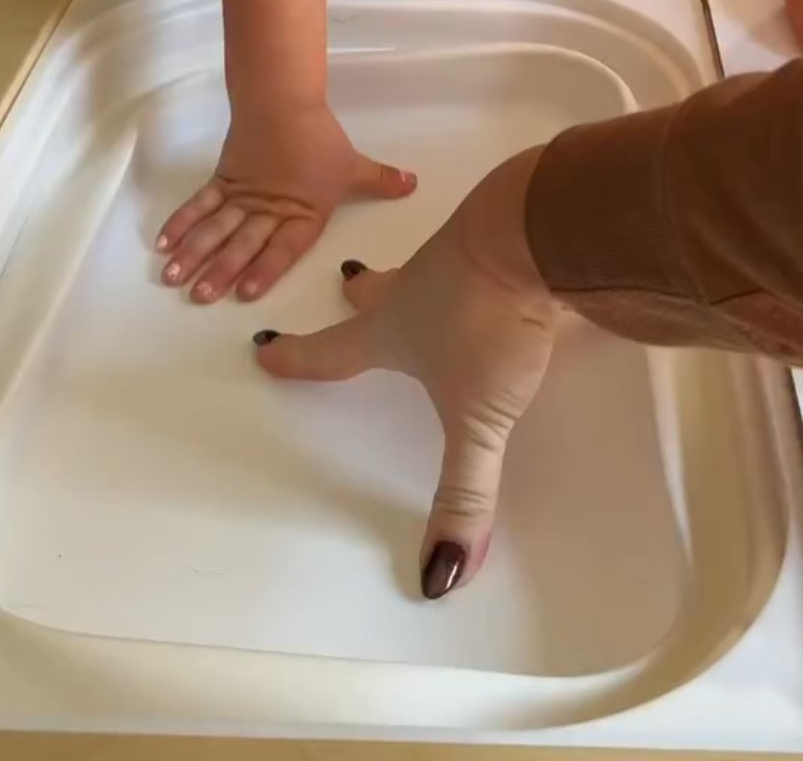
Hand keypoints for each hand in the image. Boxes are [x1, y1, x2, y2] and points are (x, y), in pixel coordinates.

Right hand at [156, 105, 416, 304]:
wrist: (283, 102)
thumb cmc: (319, 139)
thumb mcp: (353, 165)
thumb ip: (380, 181)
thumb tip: (414, 184)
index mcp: (301, 214)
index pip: (283, 247)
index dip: (264, 269)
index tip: (245, 293)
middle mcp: (269, 211)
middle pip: (243, 242)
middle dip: (220, 270)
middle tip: (199, 295)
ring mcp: (242, 196)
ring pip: (216, 227)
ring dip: (194, 252)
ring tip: (173, 276)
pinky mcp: (223, 180)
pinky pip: (200, 204)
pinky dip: (182, 222)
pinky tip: (165, 243)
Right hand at [253, 149, 559, 597]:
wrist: (537, 224)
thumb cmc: (486, 317)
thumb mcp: (475, 416)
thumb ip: (464, 492)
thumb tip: (436, 578)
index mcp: (395, 328)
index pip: (336, 350)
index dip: (301, 357)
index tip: (265, 346)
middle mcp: (422, 286)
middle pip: (382, 295)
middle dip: (363, 298)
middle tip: (350, 283)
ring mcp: (467, 254)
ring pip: (433, 268)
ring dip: (422, 278)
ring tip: (426, 284)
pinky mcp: (513, 242)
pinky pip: (490, 258)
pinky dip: (486, 267)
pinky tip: (509, 278)